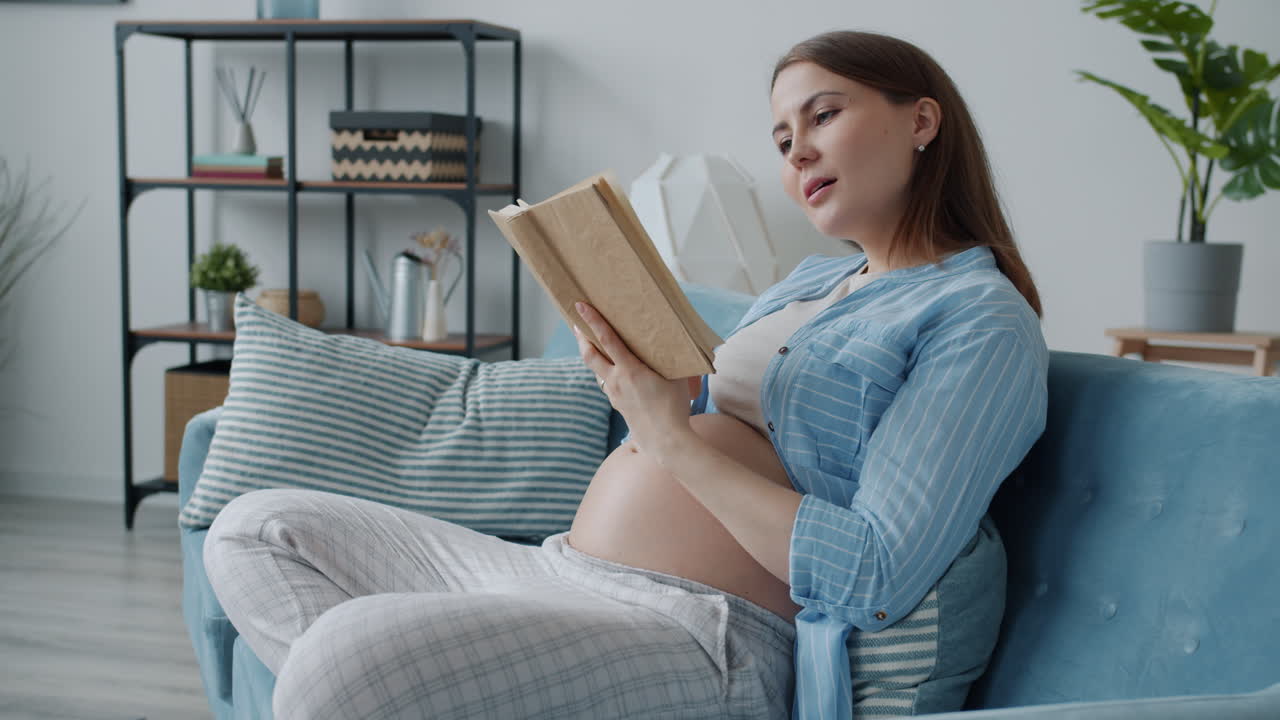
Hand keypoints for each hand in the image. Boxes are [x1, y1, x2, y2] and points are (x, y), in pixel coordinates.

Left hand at [573, 301, 697, 452]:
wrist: (666, 441)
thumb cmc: (675, 407)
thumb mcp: (677, 377)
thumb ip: (671, 359)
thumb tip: (676, 343)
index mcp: (630, 370)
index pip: (606, 339)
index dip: (592, 321)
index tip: (580, 306)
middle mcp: (617, 381)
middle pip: (590, 355)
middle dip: (581, 338)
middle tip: (576, 324)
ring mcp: (614, 394)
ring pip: (597, 371)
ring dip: (592, 356)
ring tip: (592, 345)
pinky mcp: (617, 405)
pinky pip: (607, 383)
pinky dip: (605, 372)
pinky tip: (613, 371)